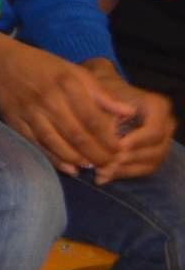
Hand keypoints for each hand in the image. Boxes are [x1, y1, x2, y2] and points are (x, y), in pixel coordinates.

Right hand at [0, 38, 136, 175]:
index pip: (93, 118)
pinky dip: (54, 160)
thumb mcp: (74, 70)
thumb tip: (128, 112)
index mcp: (66, 83)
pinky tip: (69, 168)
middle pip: (77, 135)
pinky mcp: (15, 121)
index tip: (120, 150)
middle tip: (109, 164)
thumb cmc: (41, 65)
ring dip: (77, 160)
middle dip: (97, 155)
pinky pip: (37, 145)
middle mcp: (48, 98)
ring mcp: (30, 111)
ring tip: (92, 167)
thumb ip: (101, 93)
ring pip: (57, 143)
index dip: (109, 139)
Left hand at [88, 63, 177, 181]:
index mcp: (158, 107)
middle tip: (107, 165)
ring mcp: (163, 140)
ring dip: (126, 170)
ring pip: (152, 162)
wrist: (106, 93)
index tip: (117, 147)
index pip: (154, 130)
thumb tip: (111, 147)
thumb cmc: (103, 93)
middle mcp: (166, 124)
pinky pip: (145, 168)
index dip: (136, 141)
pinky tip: (105, 176)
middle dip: (130, 159)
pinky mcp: (153, 152)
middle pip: (156, 149)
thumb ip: (108, 121)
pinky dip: (125, 173)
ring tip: (103, 173)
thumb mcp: (103, 99)